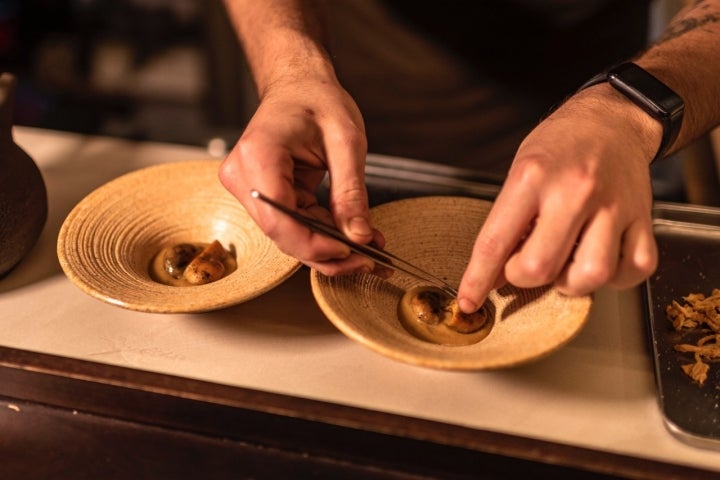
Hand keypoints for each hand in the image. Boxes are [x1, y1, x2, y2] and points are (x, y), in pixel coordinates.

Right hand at [219, 77, 384, 275]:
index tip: (353, 252)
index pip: (279, 220)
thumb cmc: (317, 100)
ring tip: (368, 249)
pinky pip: (294, 225)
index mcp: (258, 156)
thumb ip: (351, 192)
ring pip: (289, 236)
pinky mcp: (263, 196)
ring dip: (329, 247)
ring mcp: (250, 189)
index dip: (316, 245)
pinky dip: (324, 234)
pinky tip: (352, 236)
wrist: (298, 84)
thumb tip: (359, 236)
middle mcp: (244, 177)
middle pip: (283, 234)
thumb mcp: (346, 142)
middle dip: (328, 252)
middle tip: (369, 260)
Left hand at [457, 86, 660, 312]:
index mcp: (533, 177)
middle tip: (525, 264)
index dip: (477, 280)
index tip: (468, 301)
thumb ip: (506, 222)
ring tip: (564, 262)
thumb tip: (491, 276)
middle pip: (540, 267)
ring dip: (570, 283)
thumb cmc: (560, 145)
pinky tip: (599, 260)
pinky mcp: (643, 217)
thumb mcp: (520, 171)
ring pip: (591, 275)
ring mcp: (613, 206)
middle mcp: (574, 192)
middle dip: (524, 278)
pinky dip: (615, 278)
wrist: (613, 119)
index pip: (495, 242)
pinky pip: (634, 269)